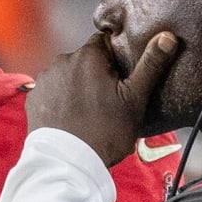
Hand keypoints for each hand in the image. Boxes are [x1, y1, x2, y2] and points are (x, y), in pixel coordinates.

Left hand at [26, 31, 177, 165]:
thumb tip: (166, 38)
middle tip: (110, 99)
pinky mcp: (34, 98)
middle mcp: (62, 62)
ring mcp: (45, 80)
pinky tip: (72, 117)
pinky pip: (53, 92)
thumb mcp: (135, 99)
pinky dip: (61, 100)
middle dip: (97, 74)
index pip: (105, 42)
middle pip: (86, 60)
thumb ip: (151, 65)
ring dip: (78, 86)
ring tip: (90, 112)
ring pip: (68, 76)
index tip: (123, 76)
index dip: (117, 58)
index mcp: (88, 56)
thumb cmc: (104, 133)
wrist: (69, 164)